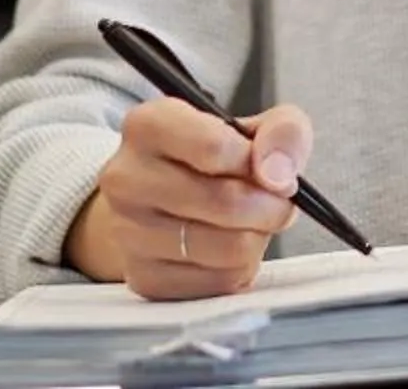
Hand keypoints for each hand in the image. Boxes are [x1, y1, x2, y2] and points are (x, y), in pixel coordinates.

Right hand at [64, 97, 315, 299]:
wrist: (162, 202)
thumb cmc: (210, 160)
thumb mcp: (252, 127)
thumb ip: (281, 132)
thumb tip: (279, 175)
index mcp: (148, 125)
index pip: (214, 147)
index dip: (259, 163)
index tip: (275, 171)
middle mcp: (126, 177)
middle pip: (226, 202)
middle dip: (269, 206)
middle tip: (276, 203)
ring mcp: (128, 232)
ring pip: (228, 247)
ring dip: (257, 239)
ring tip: (251, 223)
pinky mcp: (144, 278)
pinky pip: (219, 283)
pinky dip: (240, 269)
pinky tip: (229, 248)